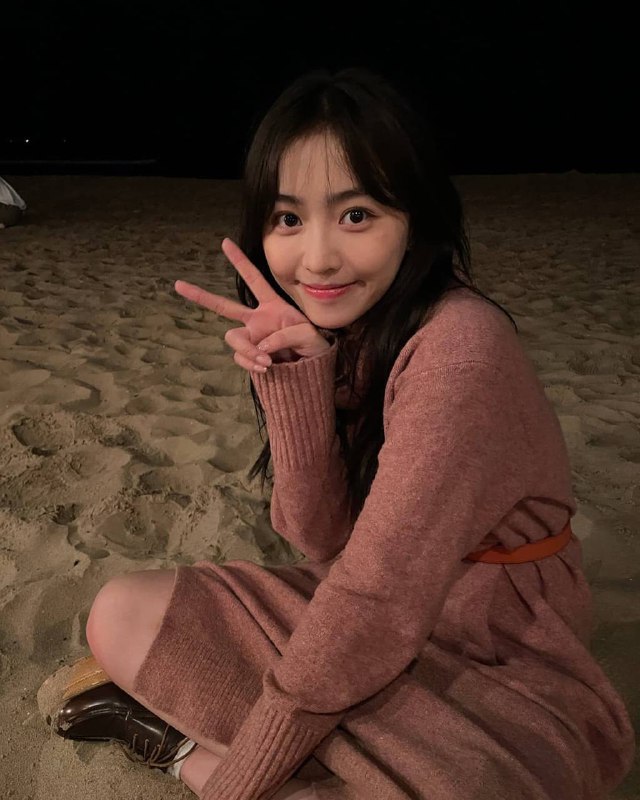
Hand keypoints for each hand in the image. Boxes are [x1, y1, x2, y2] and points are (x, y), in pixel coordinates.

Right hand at [174, 238, 331, 373]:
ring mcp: (251, 337)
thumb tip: (262, 347)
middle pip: (223, 306)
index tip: (225, 242)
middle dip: (200, 296)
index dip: (240, 262)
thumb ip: (284, 336)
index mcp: (272, 306)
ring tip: (267, 361)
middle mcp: (257, 320)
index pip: (254, 279)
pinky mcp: (250, 356)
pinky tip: (266, 367)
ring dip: (247, 350)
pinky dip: (251, 363)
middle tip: (178, 284)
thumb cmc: (313, 345)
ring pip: (233, 339)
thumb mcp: (307, 335)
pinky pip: (241, 358)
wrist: (311, 368)